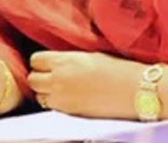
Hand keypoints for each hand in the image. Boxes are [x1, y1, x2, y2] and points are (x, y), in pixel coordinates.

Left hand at [27, 51, 143, 118]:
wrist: (134, 90)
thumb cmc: (118, 69)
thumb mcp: (91, 56)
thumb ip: (70, 59)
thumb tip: (59, 62)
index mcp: (64, 60)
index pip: (36, 60)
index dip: (42, 62)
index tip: (49, 63)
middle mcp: (58, 79)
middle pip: (32, 79)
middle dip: (40, 77)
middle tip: (53, 77)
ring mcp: (62, 97)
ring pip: (38, 96)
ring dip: (46, 92)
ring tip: (62, 89)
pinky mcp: (69, 112)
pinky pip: (51, 107)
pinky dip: (55, 103)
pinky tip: (70, 98)